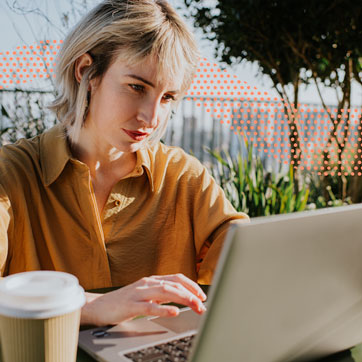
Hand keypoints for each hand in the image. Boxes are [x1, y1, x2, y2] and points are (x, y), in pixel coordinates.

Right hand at [80, 274, 206, 325]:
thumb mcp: (145, 296)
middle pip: (174, 285)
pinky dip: (164, 309)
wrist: (98, 306)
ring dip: (183, 299)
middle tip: (203, 305)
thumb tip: (181, 299)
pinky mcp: (130, 305)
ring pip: (165, 292)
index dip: (191, 285)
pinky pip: (149, 306)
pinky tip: (174, 312)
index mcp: (152, 280)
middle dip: (191, 294)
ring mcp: (139, 293)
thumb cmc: (123, 302)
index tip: (202, 295)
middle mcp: (147, 283)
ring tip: (195, 306)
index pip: (176, 278)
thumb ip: (161, 295)